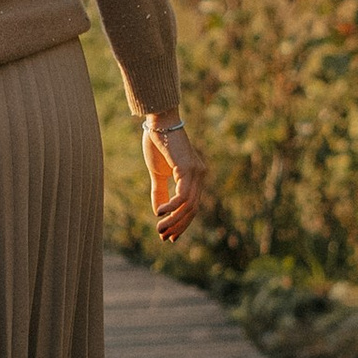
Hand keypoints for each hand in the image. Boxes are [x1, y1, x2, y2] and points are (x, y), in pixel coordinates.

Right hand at [144, 116, 207, 244]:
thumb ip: (160, 191)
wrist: (158, 120)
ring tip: (159, 229)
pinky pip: (183, 195)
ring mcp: (196, 172)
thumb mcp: (157, 172)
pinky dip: (171, 206)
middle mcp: (200, 175)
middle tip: (163, 237)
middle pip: (193, 210)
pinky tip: (159, 213)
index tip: (169, 237)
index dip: (181, 223)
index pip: (192, 207)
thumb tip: (158, 212)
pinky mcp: (188, 169)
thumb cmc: (157, 142)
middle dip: (178, 226)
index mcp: (194, 176)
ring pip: (189, 206)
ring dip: (174, 221)